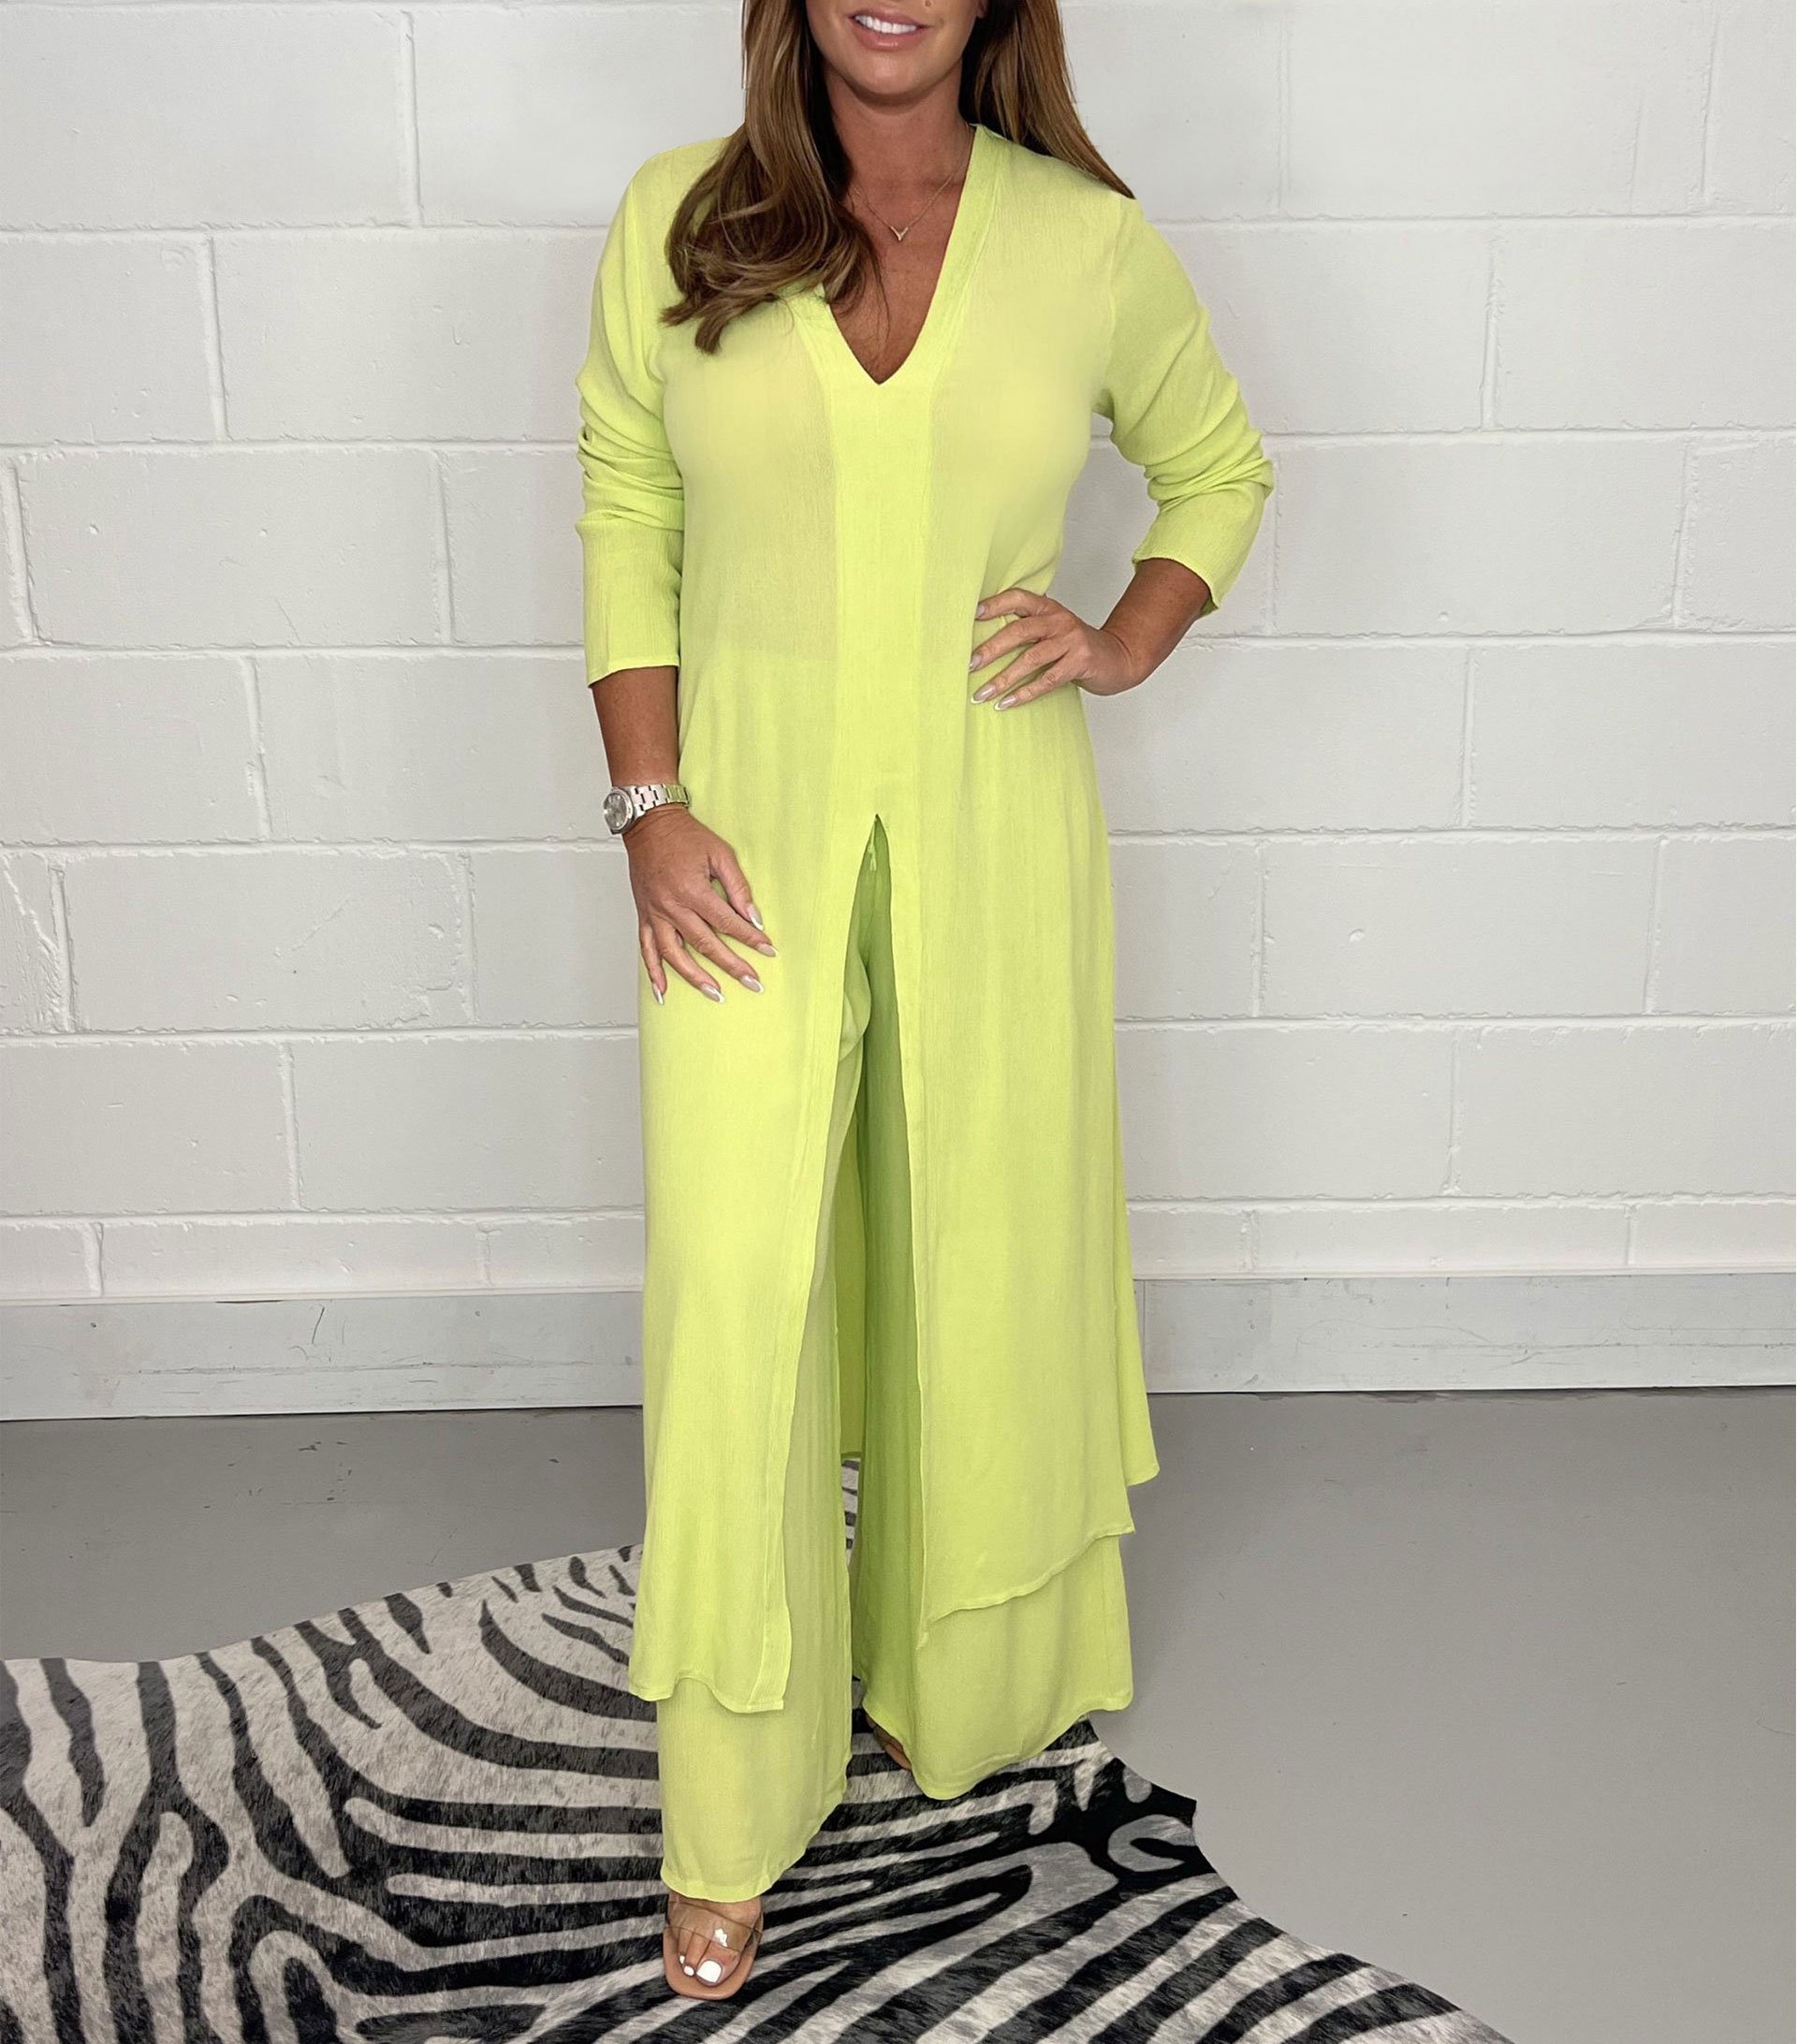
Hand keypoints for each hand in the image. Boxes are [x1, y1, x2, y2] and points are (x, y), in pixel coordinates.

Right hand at [624, 805, 774, 1004]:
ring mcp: (655, 914)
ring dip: (695, 978)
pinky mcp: (644, 915)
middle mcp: (671, 906)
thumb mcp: (720, 853)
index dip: (750, 938)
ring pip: (675, 955)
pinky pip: (647, 949)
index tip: (768, 950)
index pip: (727, 923)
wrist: (649, 824)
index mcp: (692, 890)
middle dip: (732, 966)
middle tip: (753, 983)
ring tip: (716, 994)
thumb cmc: (684, 835)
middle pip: (705, 944)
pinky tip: (663, 991)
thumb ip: (738, 887)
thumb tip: (753, 916)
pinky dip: (654, 972)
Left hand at [967, 588, 1145, 708]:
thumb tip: (983, 640)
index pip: (1018, 598)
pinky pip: (1047, 680)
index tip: (971, 615)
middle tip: (968, 664)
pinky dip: (1024, 693)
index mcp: (1048, 608)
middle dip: (991, 649)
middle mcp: (1058, 621)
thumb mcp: (1053, 629)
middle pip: (1019, 631)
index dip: (995, 604)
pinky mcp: (1080, 663)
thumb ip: (1028, 628)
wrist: (1118, 657)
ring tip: (981, 693)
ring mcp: (1071, 641)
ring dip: (1003, 678)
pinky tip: (1005, 703)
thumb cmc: (1076, 646)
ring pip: (1030, 659)